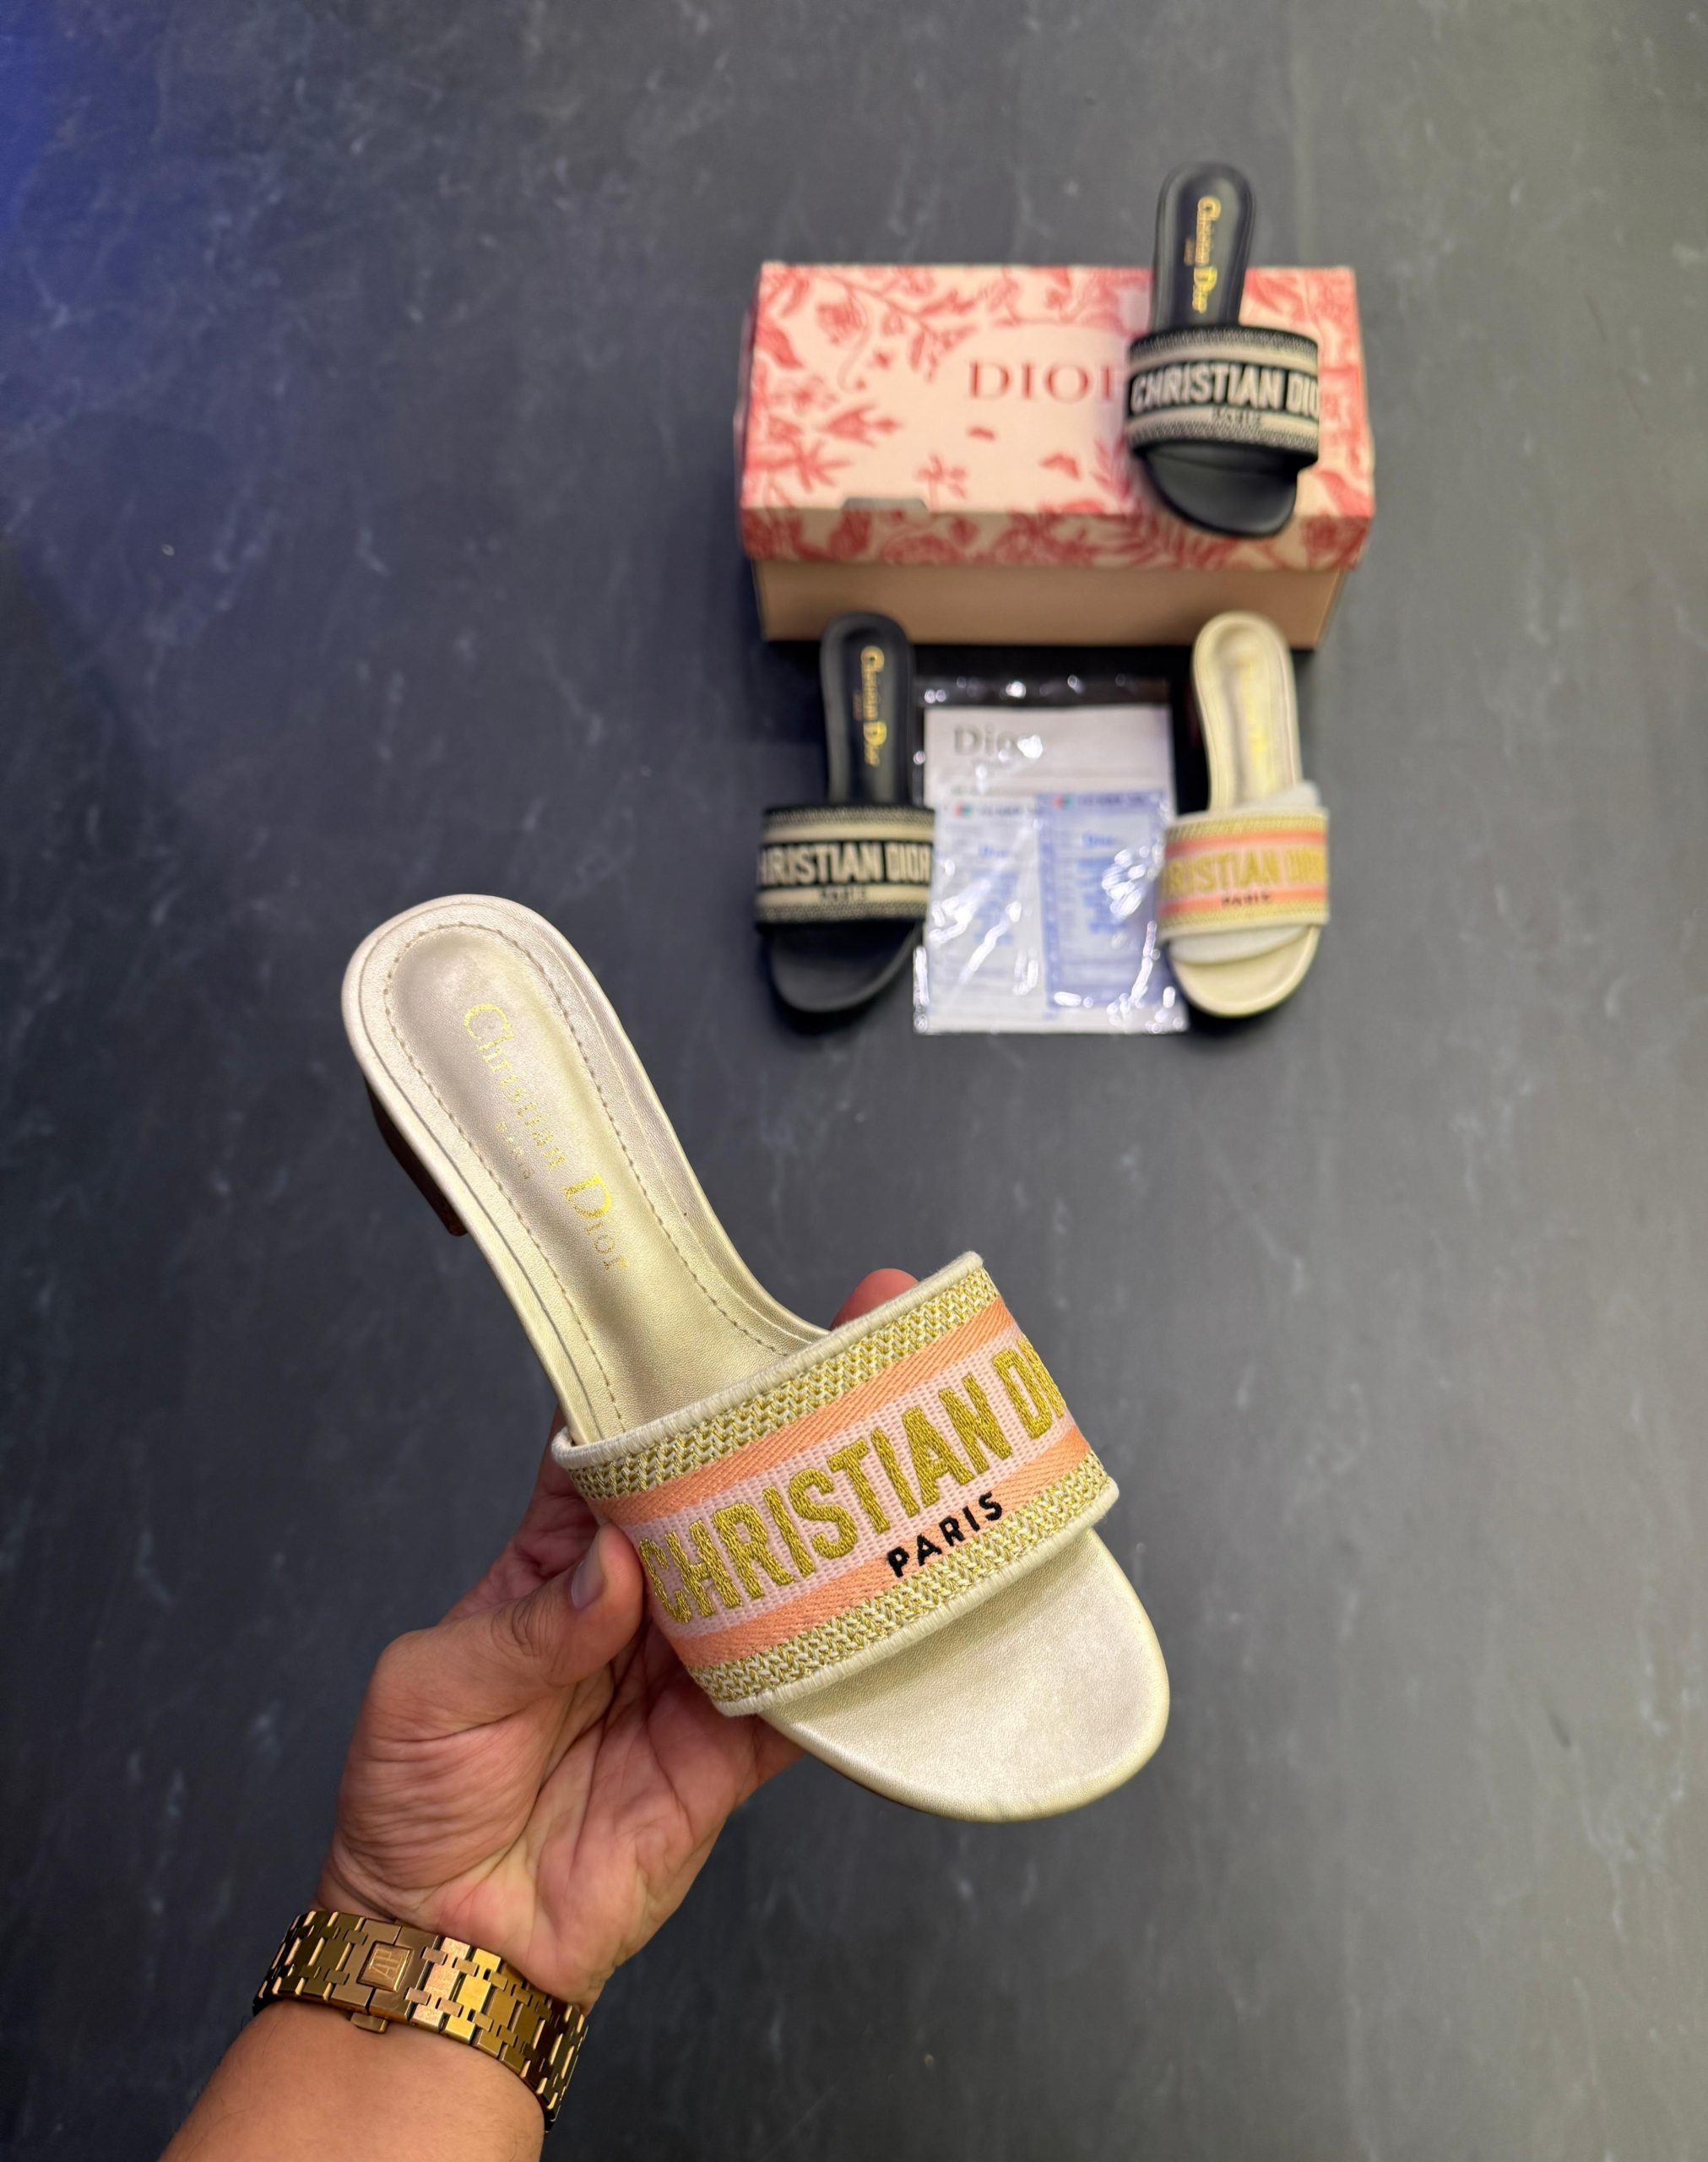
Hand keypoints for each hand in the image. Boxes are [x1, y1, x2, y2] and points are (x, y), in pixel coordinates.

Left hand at [317, 1268, 916, 2006]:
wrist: (445, 1947)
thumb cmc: (410, 1800)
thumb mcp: (435, 1687)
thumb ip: (531, 1627)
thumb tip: (618, 1567)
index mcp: (560, 1559)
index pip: (621, 1450)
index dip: (666, 1387)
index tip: (719, 1326)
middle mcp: (640, 1602)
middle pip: (720, 1502)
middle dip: (781, 1434)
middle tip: (854, 1361)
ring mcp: (691, 1673)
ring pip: (776, 1585)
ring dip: (835, 1530)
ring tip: (898, 1461)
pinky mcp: (730, 1753)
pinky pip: (800, 1699)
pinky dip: (849, 1662)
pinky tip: (898, 1603)